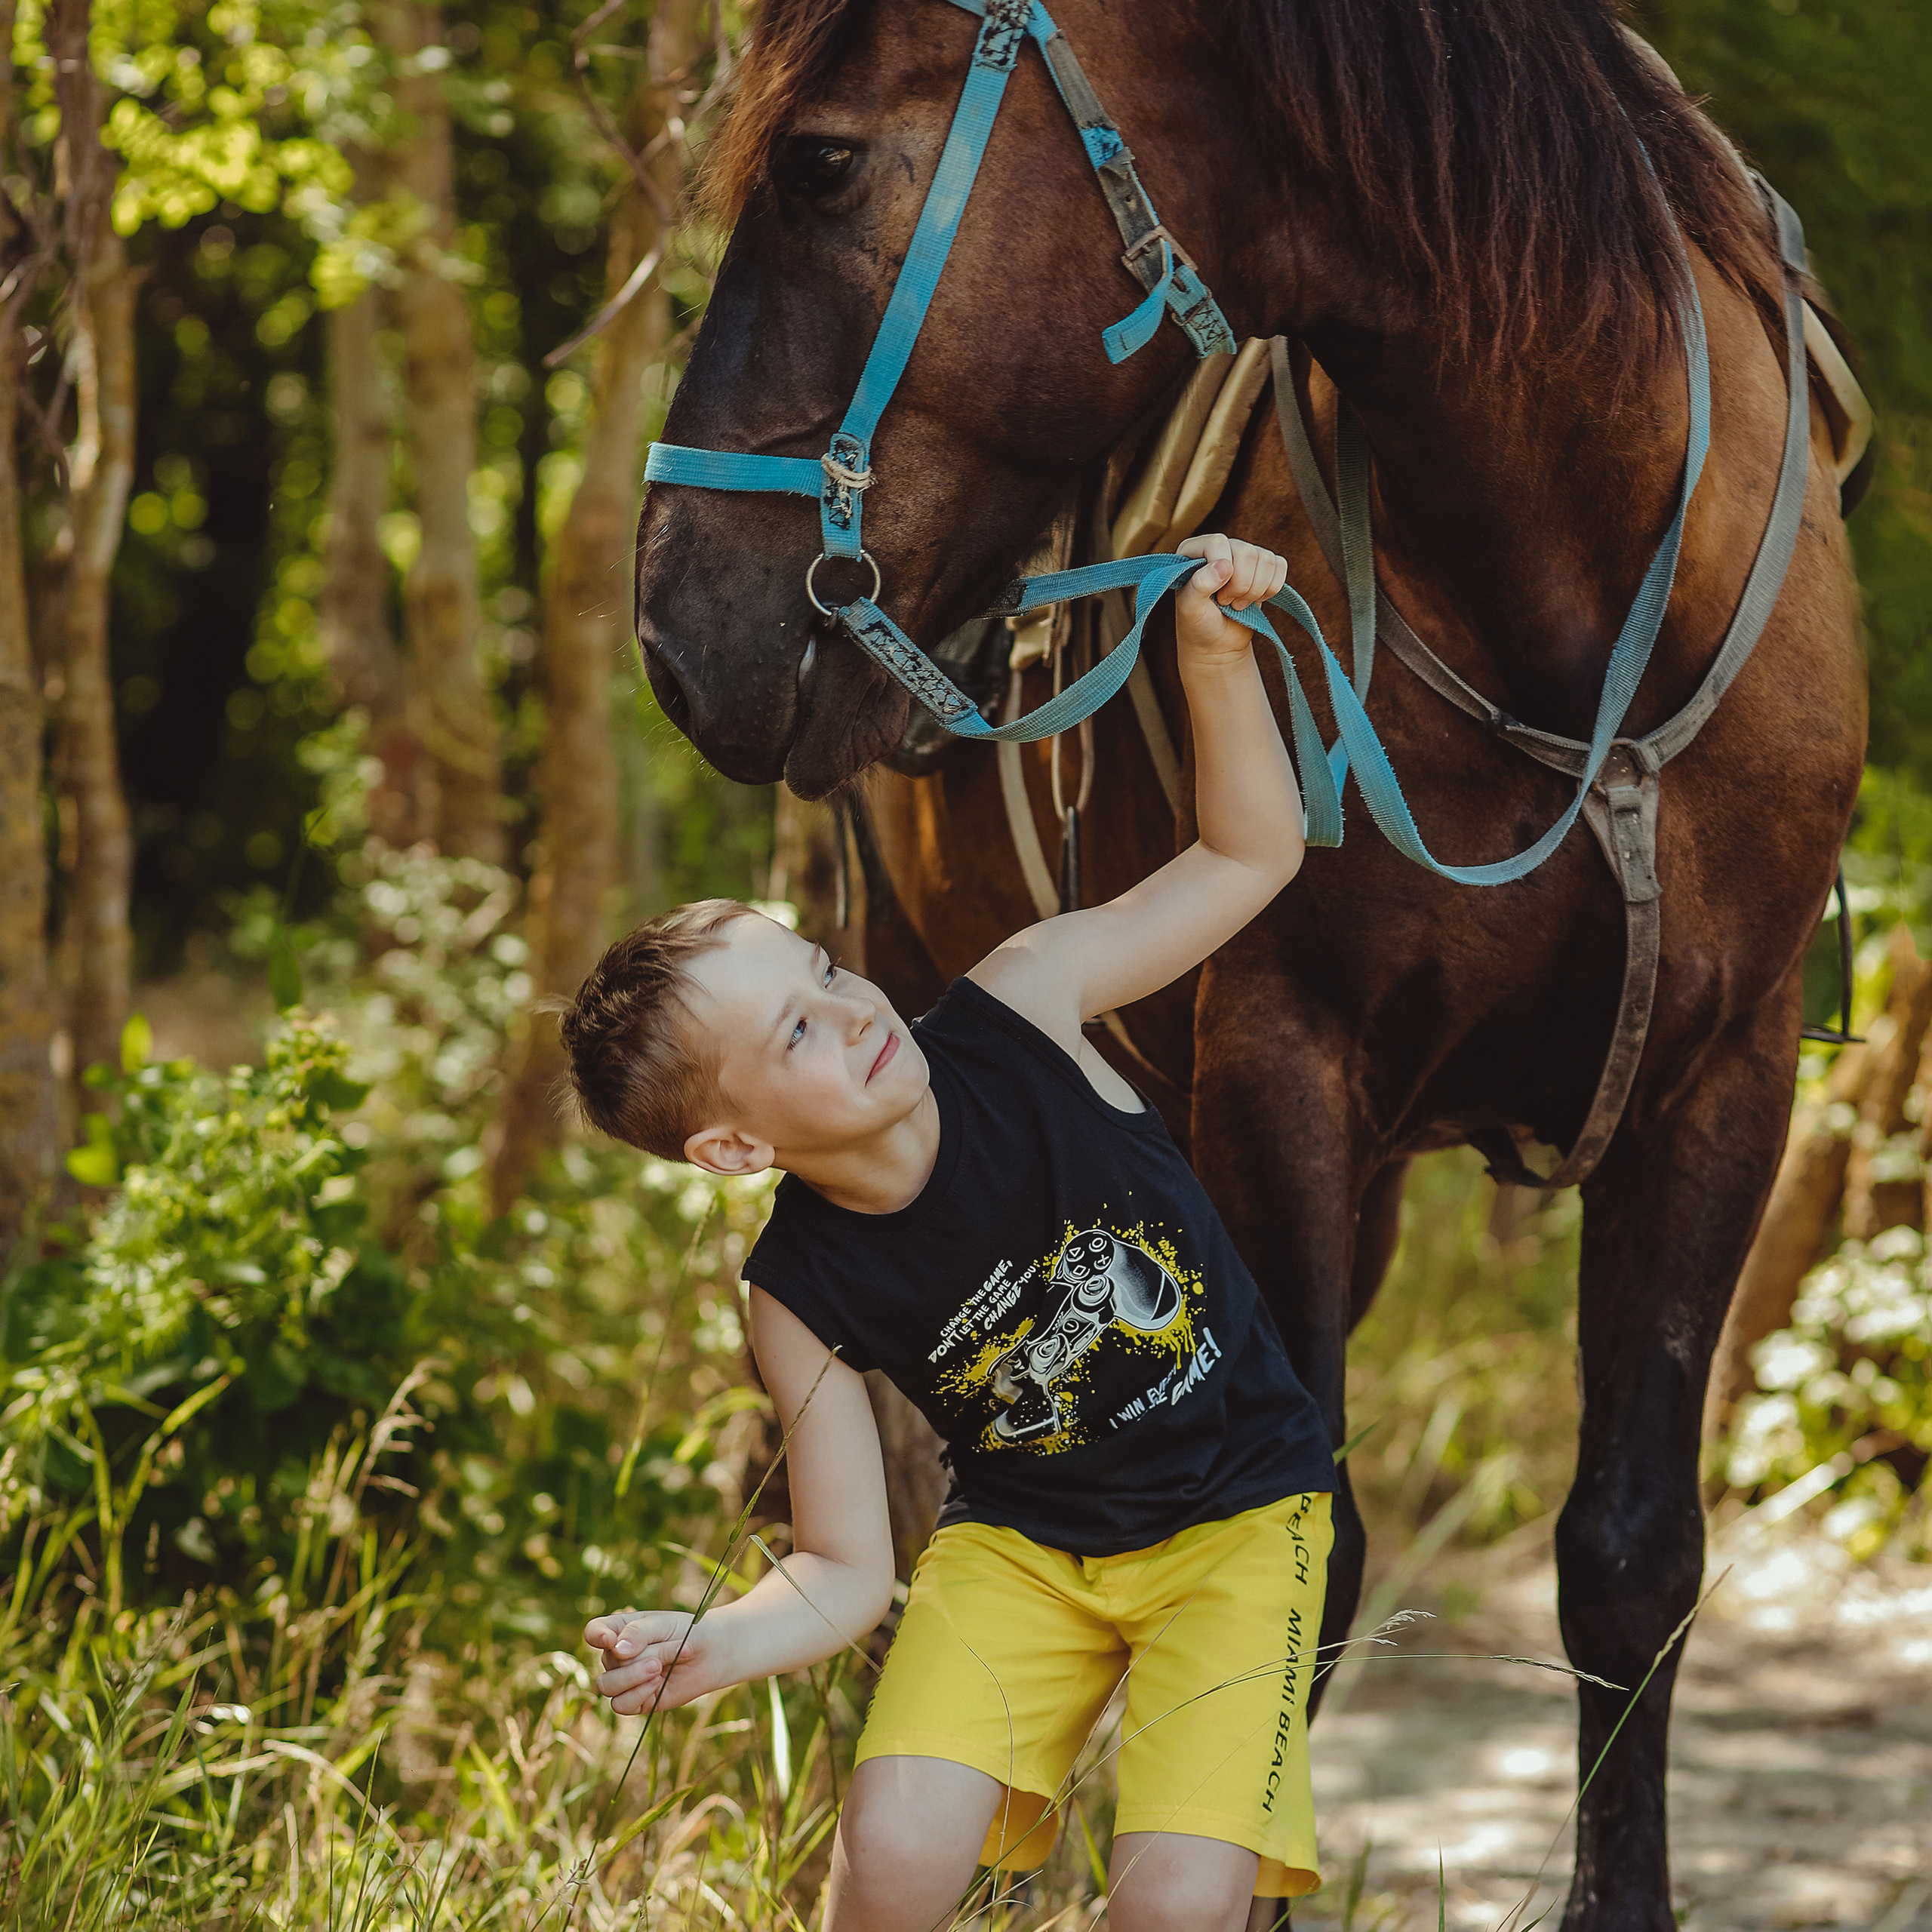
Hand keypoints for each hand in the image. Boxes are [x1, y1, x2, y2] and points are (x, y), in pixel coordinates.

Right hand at [585, 1607, 729, 1714]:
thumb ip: (639, 1633)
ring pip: (607, 1686)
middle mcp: (617, 1657)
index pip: (594, 1632)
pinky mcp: (636, 1701)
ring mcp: (625, 1680)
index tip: (611, 1639)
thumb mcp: (664, 1625)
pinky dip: (637, 1694)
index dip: (597, 1636)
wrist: (712, 1654)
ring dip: (635, 1676)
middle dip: (642, 1655)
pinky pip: (620, 1705)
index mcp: (620, 1630)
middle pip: (608, 1661)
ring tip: (660, 1668)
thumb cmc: (687, 1632)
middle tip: (674, 1647)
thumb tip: (616, 1649)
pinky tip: (657, 1683)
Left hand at [1173, 533, 1287, 664]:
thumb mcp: (1190, 608)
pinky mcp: (1263, 566)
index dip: (1223, 570)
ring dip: (1255, 590)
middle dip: (1240, 585)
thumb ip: (1199, 585)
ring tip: (1236, 603)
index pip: (1218, 543)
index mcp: (1194, 550)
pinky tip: (1254, 600)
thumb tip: (1225, 565)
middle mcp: (1221, 546)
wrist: (1216, 642)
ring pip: (1266, 560)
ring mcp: (1243, 554)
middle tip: (1225, 602)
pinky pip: (1279, 566)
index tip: (1217, 593)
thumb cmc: (1198, 624)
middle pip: (1247, 552)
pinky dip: (1271, 588)